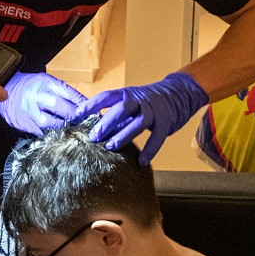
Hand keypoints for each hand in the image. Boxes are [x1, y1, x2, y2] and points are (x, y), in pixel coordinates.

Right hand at [0, 71, 85, 136]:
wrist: (5, 91)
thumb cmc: (30, 86)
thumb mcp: (46, 81)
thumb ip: (63, 92)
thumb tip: (84, 104)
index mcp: (44, 83)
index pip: (68, 92)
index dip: (81, 102)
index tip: (91, 110)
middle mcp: (37, 96)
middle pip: (60, 107)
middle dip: (75, 115)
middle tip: (84, 121)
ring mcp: (30, 112)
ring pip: (52, 123)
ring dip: (65, 127)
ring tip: (72, 128)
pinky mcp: (26, 124)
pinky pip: (43, 132)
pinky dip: (53, 134)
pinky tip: (59, 134)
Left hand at [83, 71, 207, 164]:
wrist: (178, 93)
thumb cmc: (147, 102)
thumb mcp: (129, 103)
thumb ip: (114, 115)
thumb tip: (92, 130)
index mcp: (127, 94)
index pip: (106, 97)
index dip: (91, 105)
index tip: (76, 115)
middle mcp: (139, 101)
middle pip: (121, 109)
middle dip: (106, 122)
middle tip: (94, 136)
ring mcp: (153, 111)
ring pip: (137, 123)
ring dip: (123, 135)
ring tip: (110, 147)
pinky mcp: (165, 122)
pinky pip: (157, 137)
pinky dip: (150, 150)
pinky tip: (141, 162)